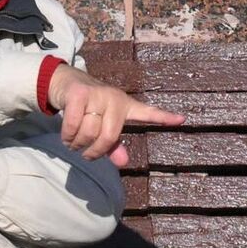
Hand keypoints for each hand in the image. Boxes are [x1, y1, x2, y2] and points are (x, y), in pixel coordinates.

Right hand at [46, 65, 184, 162]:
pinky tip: (67, 136)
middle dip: (94, 151)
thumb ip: (113, 146)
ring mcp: (97, 94)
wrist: (64, 84)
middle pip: (109, 136)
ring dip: (78, 144)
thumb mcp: (102, 126)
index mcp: (125, 106)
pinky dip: (68, 136)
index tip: (182, 120)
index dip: (164, 117)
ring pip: (89, 132)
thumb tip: (124, 164)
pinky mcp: (79, 94)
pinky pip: (74, 125)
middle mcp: (114, 98)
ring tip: (74, 143)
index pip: (148, 112)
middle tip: (86, 154)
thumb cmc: (87, 108)